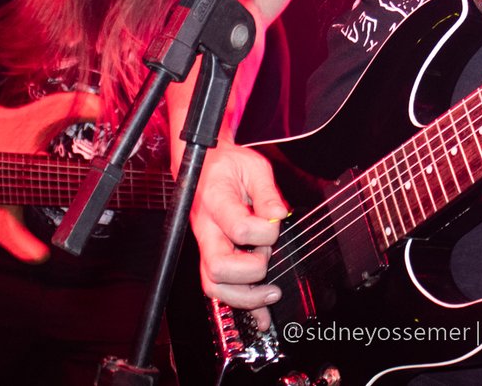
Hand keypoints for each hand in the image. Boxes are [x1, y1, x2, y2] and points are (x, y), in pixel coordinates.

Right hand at [191, 142, 289, 330]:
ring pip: (214, 287)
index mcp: (216, 202)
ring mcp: (205, 246)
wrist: (203, 165)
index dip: (265, 231)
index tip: (275, 221)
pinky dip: (241, 306)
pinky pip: (219, 290)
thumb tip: (278, 215)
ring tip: (271, 293)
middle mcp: (206, 229)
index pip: (239, 227)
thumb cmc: (227, 165)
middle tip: (268, 259)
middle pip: (219, 268)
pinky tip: (261, 316)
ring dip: (245, 296)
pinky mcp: (210, 257)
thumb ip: (267, 191)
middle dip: (252, 271)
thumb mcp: (253, 166)